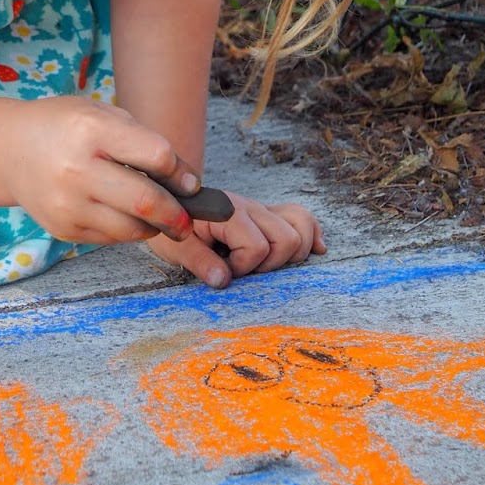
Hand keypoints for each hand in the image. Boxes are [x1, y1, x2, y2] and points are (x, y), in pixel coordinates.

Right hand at [1, 97, 199, 245]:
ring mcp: (67, 204)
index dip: (180, 173)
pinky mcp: (62, 228)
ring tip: (160, 218)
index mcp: (92, 130)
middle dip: (177, 214)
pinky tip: (125, 216)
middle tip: (188, 218)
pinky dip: (127, 230)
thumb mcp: (102, 114)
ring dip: (154, 227)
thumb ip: (143, 142)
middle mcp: (76, 169)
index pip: (155, 156)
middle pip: (146, 202)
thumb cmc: (64, 127)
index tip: (190, 183)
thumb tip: (186, 183)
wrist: (9, 150)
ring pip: (131, 229)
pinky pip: (110, 238)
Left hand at [146, 193, 325, 287]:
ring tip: (267, 264)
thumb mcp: (174, 246)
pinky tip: (315, 250)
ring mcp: (261, 208)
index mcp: (227, 212)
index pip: (257, 246)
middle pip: (287, 238)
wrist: (169, 203)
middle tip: (246, 269)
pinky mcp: (267, 214)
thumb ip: (198, 261)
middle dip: (271, 264)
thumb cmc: (170, 227)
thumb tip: (224, 281)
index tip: (222, 269)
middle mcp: (250, 207)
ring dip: (292, 252)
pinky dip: (311, 233)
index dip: (243, 267)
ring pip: (300, 226)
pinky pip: (302, 216)